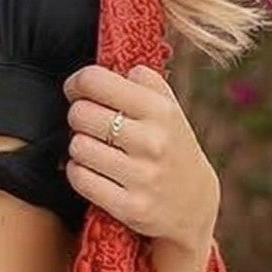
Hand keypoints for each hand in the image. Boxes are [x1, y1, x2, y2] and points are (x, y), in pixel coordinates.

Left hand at [63, 61, 219, 271]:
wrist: (194, 206)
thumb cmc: (172, 148)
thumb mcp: (170, 109)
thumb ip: (144, 81)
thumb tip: (110, 64)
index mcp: (160, 110)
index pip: (94, 80)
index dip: (77, 83)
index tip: (79, 90)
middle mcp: (152, 142)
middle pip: (80, 114)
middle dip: (79, 117)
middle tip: (91, 125)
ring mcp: (141, 176)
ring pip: (77, 147)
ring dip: (80, 147)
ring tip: (97, 149)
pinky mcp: (130, 207)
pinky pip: (79, 178)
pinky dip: (79, 172)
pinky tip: (94, 171)